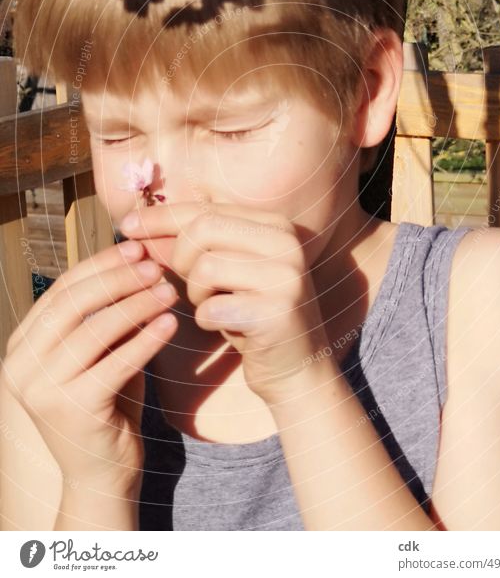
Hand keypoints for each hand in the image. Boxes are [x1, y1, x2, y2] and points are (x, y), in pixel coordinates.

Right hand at [1, 240, 178, 491]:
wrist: (101, 473)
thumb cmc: (105, 402)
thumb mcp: (98, 352)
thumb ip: (103, 313)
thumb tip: (135, 257)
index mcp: (23, 345)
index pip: (62, 290)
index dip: (100, 264)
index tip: (136, 247)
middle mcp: (21, 366)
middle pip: (73, 304)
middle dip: (118, 278)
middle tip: (155, 265)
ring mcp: (42, 390)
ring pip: (94, 330)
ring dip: (137, 304)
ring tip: (169, 291)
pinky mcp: (72, 411)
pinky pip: (116, 364)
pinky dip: (146, 339)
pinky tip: (171, 324)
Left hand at [119, 203, 331, 405]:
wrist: (296, 368)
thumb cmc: (250, 315)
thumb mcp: (221, 272)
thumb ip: (188, 245)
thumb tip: (135, 226)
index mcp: (274, 225)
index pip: (205, 209)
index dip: (161, 217)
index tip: (126, 227)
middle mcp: (286, 242)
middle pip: (202, 230)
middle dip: (180, 259)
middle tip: (189, 285)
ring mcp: (286, 276)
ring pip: (204, 267)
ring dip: (195, 294)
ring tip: (213, 306)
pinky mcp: (279, 312)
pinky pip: (213, 307)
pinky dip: (208, 319)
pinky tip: (226, 325)